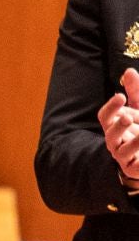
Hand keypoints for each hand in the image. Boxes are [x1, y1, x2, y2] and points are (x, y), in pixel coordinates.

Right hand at [99, 67, 138, 187]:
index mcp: (115, 125)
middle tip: (128, 118)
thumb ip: (135, 91)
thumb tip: (129, 72)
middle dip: (118, 126)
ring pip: (123, 151)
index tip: (120, 96)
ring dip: (134, 143)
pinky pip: (136, 165)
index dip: (111, 108)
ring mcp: (124, 156)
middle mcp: (116, 141)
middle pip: (111, 134)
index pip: (105, 117)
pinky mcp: (134, 168)